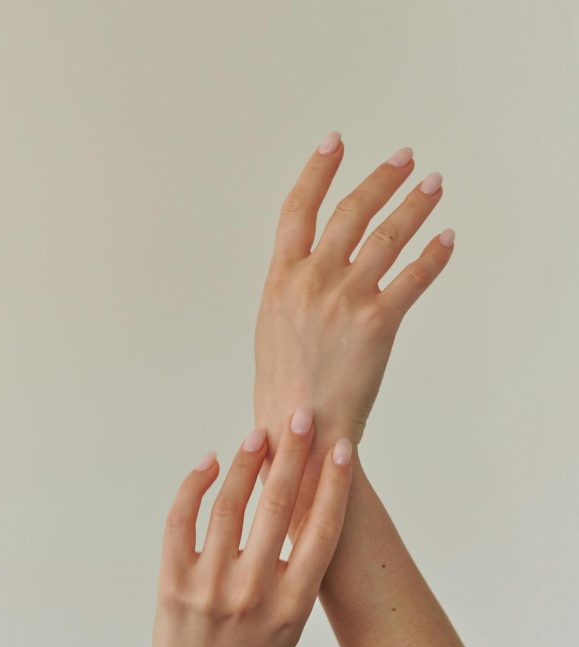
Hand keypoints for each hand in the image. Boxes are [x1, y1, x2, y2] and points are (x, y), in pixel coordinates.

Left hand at [142, 408, 352, 646]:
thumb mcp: (291, 628)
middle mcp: (254, 593)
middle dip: (293, 455)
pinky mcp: (174, 581)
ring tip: (259, 434)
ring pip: (230, 506)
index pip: (321, 532)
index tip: (342, 449)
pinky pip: (182, 520)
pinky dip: (195, 485)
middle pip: (279, 508)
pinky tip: (210, 463)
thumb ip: (299, 575)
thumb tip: (303, 509)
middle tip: (302, 417)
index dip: (334, 485)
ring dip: (248, 462)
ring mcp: (210, 586)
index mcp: (292, 606)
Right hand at [254, 132, 454, 475]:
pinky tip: (447, 238)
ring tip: (432, 184)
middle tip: (404, 159)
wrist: (300, 428)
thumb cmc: (284, 387)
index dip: (317, 171)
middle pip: (352, 212)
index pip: (299, 209)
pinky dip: (433, 255)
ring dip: (414, 206)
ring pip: (387, 237)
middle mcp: (312, 280)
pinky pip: (413, 278)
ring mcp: (346, 299)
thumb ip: (294, 289)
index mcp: (280, 279)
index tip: (335, 143)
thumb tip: (314, 265)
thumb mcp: (274, 327)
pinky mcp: (378, 322)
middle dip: (381, 180)